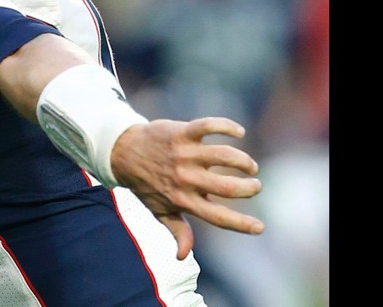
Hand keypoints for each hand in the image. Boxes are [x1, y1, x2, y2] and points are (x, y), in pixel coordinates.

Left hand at [110, 117, 264, 259]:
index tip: (260, 227)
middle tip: (255, 186)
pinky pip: (208, 126)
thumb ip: (176, 230)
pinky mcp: (181, 133)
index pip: (217, 217)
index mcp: (183, 200)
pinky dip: (227, 126)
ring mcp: (184, 154)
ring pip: (223, 156)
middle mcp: (185, 178)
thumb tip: (182, 256)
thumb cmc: (145, 184)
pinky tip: (239, 132)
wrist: (122, 152)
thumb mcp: (159, 209)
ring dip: (243, 161)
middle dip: (249, 188)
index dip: (242, 224)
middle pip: (227, 187)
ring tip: (249, 166)